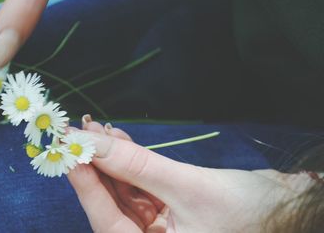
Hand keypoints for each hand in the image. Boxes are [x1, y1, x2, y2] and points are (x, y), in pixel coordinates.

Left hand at [68, 117, 312, 232]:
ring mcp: (160, 225)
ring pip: (125, 191)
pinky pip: (141, 183)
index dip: (87, 187)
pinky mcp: (167, 207)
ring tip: (97, 130)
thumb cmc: (247, 209)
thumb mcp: (188, 187)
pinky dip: (130, 161)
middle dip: (97, 168)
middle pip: (113, 205)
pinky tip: (118, 139)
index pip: (108, 223)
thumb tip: (95, 143)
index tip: (70, 154)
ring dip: (112, 160)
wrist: (285, 205)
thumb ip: (139, 166)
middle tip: (79, 136)